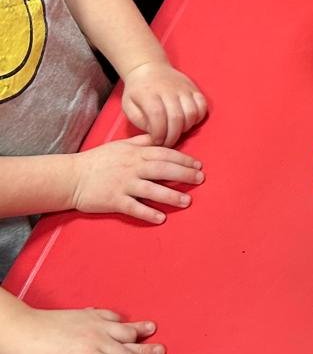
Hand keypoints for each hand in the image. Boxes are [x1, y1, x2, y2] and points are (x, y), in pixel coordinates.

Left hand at [0, 299, 162, 353]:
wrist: (12, 328)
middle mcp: (97, 339)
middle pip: (131, 352)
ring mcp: (92, 324)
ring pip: (126, 331)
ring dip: (140, 336)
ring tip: (154, 336)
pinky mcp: (85, 314)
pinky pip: (112, 317)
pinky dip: (122, 323)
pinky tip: (125, 326)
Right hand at [71, 135, 203, 223]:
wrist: (71, 176)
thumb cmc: (98, 160)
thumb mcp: (121, 145)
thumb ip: (142, 141)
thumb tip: (161, 135)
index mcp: (134, 153)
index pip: (164, 153)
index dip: (183, 159)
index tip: (198, 164)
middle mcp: (131, 168)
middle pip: (162, 169)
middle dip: (184, 174)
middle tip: (200, 179)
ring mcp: (122, 184)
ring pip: (151, 190)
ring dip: (171, 196)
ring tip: (187, 201)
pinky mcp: (113, 200)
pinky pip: (134, 208)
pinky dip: (148, 213)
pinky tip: (161, 218)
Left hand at [121, 61, 206, 146]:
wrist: (149, 68)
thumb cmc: (138, 91)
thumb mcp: (128, 105)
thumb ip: (139, 121)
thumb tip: (155, 133)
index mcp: (148, 93)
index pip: (157, 116)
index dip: (159, 133)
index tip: (157, 141)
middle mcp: (167, 89)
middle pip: (176, 117)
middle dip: (172, 136)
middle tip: (168, 143)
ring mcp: (183, 88)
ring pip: (191, 113)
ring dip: (185, 128)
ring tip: (177, 132)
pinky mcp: (193, 88)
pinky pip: (202, 106)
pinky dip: (197, 118)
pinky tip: (188, 122)